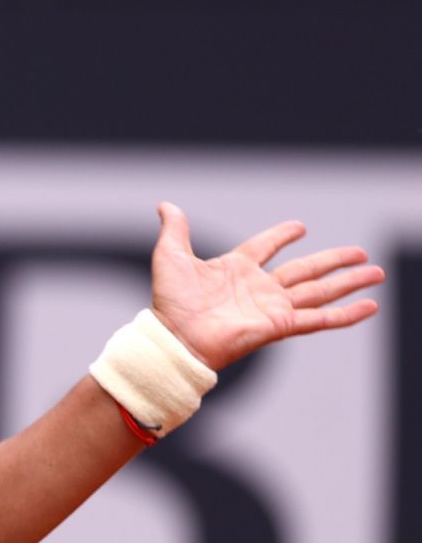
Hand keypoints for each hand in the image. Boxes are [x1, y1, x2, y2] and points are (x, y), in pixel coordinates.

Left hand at [149, 201, 383, 371]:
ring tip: (376, 273)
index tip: (300, 227)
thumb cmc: (170, 303)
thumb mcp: (171, 256)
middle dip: (334, 260)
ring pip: (320, 291)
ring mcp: (272, 308)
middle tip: (361, 252)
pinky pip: (319, 319)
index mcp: (236, 269)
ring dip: (349, 282)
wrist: (175, 336)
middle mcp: (259, 288)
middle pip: (306, 269)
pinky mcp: (280, 326)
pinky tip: (369, 306)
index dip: (281, 236)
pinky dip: (346, 314)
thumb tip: (166, 205)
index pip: (265, 247)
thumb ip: (175, 229)